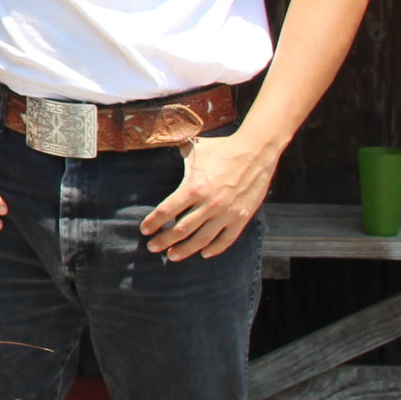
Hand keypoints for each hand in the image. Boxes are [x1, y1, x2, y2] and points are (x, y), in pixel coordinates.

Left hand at [141, 132, 279, 259]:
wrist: (255, 152)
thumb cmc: (221, 149)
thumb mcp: (193, 149)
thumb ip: (174, 154)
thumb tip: (155, 144)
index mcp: (193, 187)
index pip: (166, 211)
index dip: (153, 222)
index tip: (144, 230)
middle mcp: (209, 204)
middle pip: (181, 230)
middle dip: (164, 240)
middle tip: (153, 247)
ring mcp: (227, 213)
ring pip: (202, 239)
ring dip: (185, 250)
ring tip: (172, 256)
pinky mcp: (242, 218)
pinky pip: (226, 239)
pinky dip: (214, 249)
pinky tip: (203, 253)